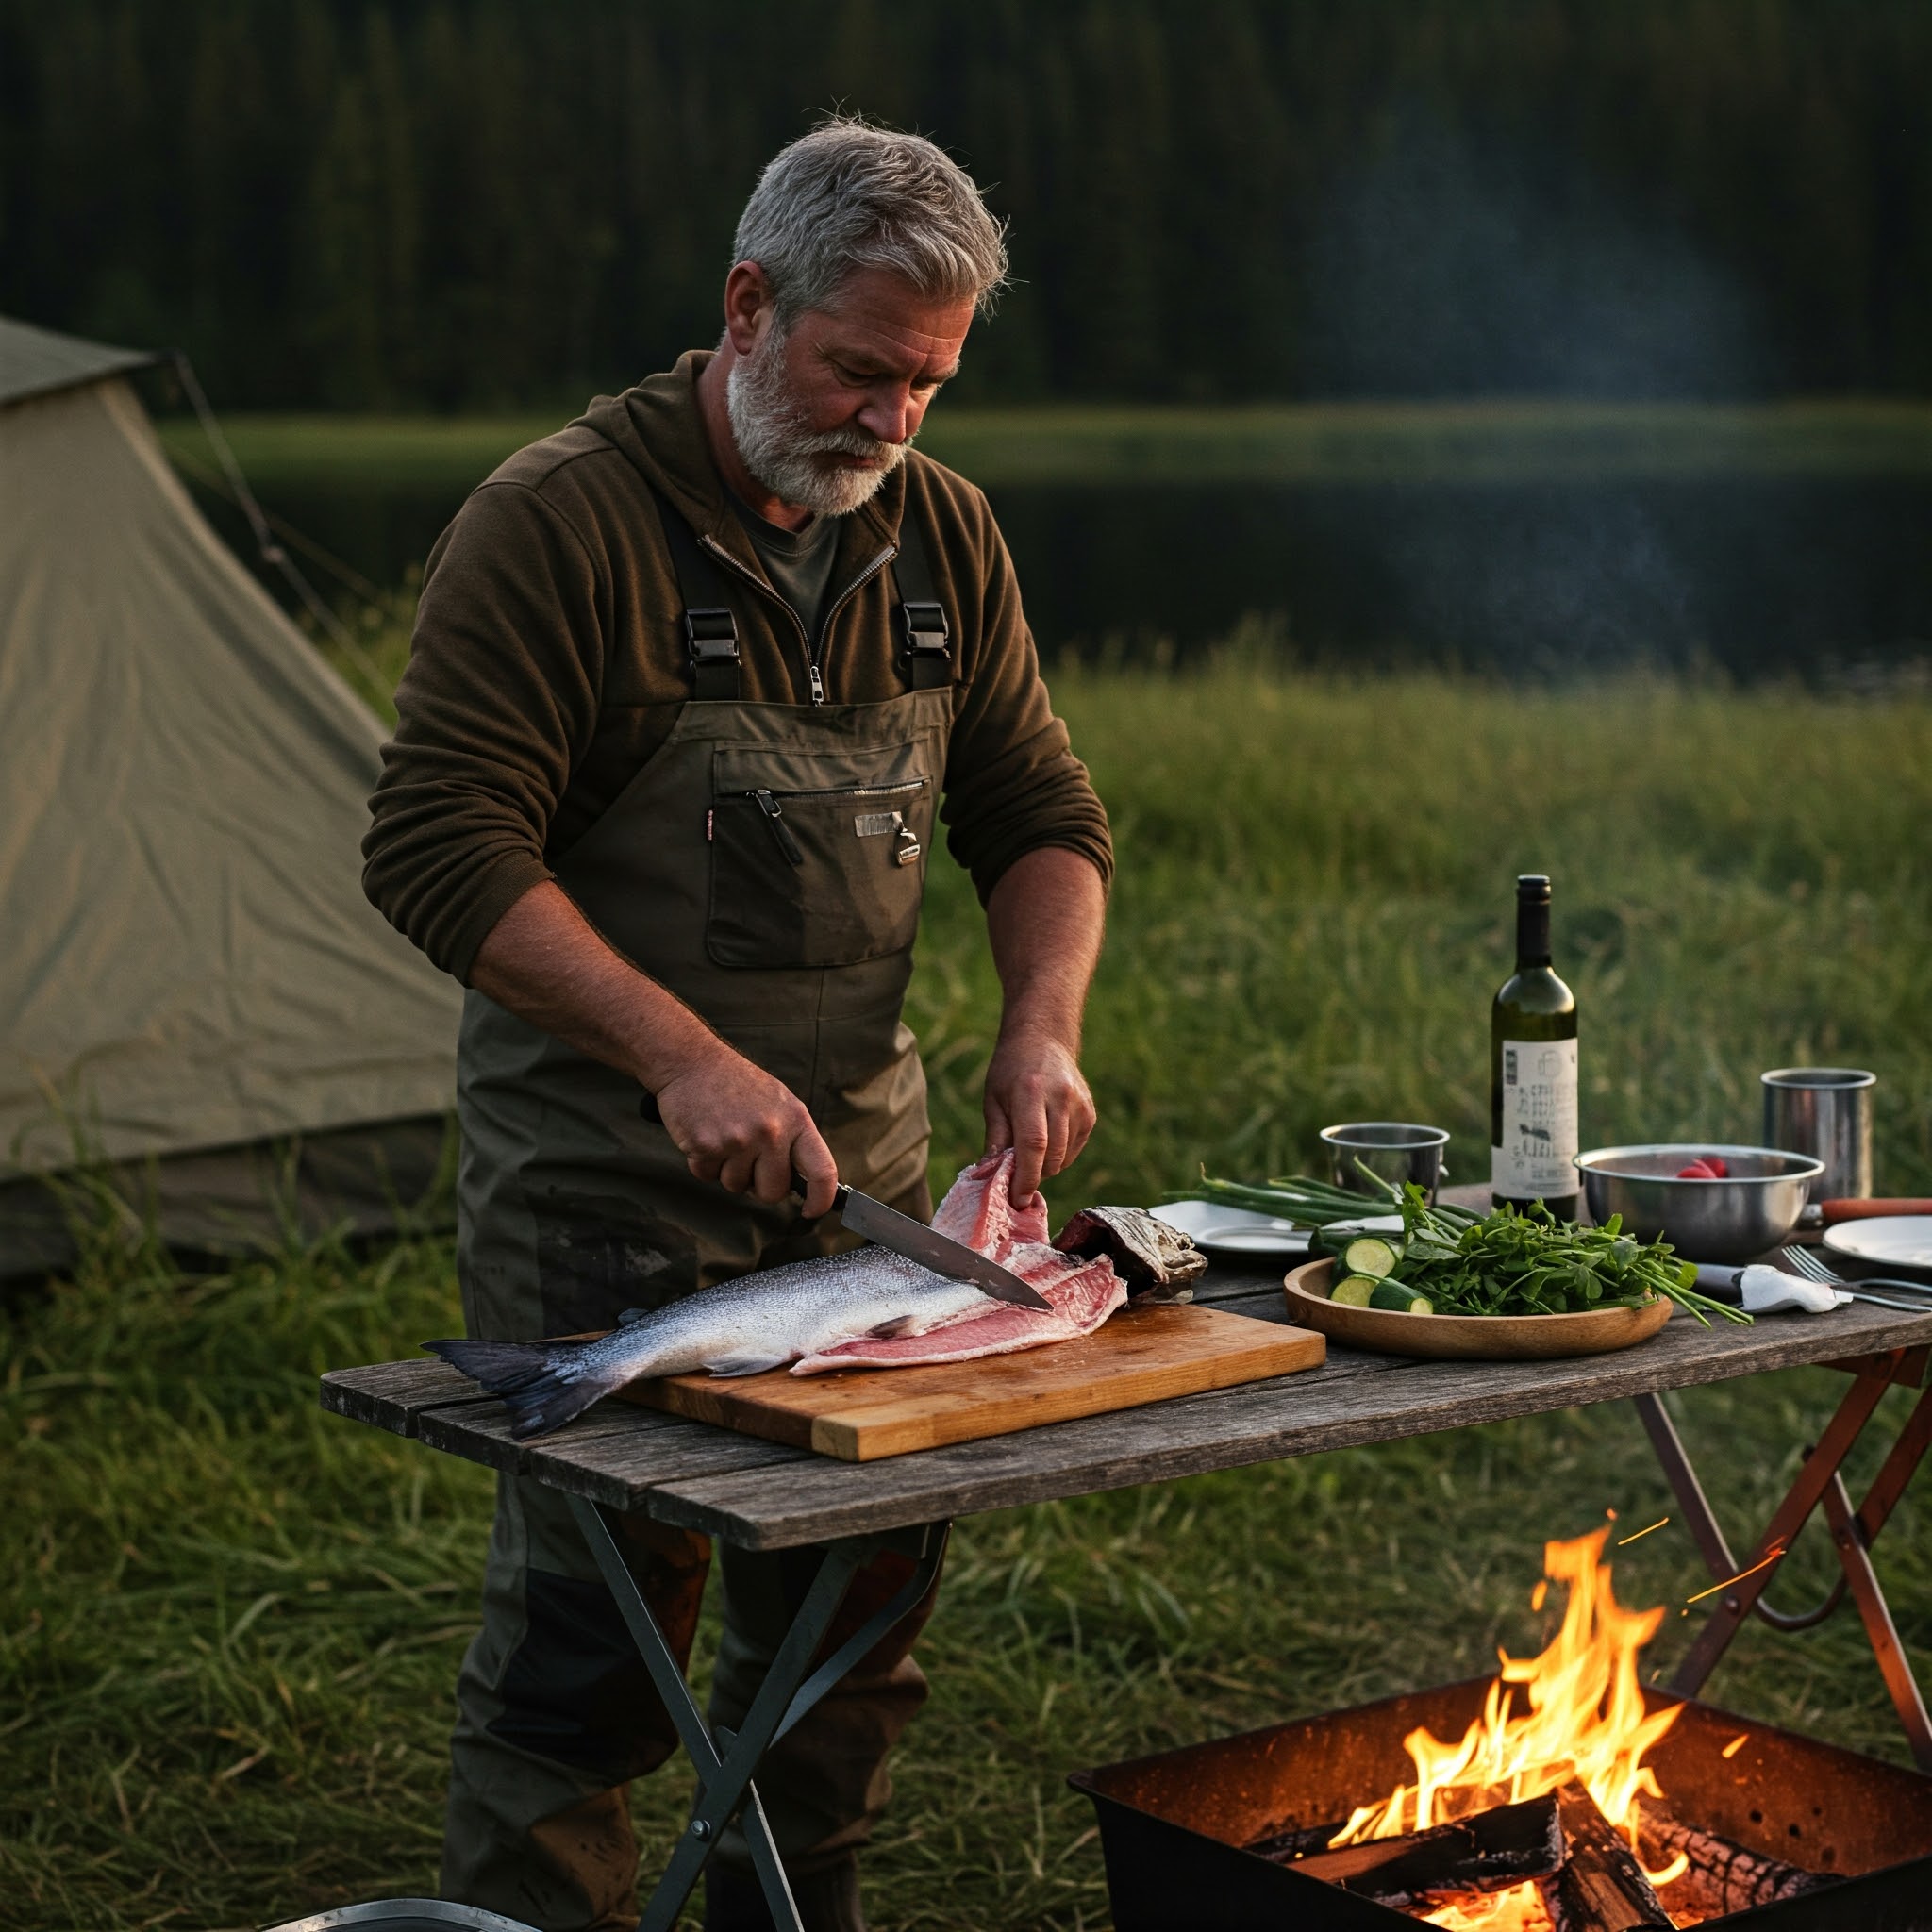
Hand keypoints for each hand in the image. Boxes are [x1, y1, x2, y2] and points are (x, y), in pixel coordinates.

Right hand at [652, 1044, 838, 1215]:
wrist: (692, 1062)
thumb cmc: (736, 1083)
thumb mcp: (779, 1102)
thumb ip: (792, 1139)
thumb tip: (803, 1181)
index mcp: (795, 1120)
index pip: (822, 1170)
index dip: (821, 1199)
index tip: (812, 1211)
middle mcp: (771, 1132)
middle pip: (773, 1191)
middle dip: (759, 1185)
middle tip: (746, 1158)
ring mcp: (738, 1140)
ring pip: (737, 1187)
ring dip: (727, 1171)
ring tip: (723, 1137)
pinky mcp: (707, 1147)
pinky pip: (708, 1177)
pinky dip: (703, 1164)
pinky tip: (705, 1136)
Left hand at [983, 1028, 1095, 1208]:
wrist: (1043, 1040)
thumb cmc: (1010, 1071)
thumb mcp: (993, 1100)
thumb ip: (996, 1139)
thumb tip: (990, 1177)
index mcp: (1031, 1092)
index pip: (1033, 1145)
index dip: (1025, 1177)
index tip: (1016, 1198)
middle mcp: (1060, 1098)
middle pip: (1052, 1156)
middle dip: (1033, 1175)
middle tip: (1015, 1177)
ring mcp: (1079, 1105)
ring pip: (1064, 1157)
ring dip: (1045, 1166)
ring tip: (1028, 1150)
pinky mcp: (1089, 1114)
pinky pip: (1074, 1149)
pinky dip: (1058, 1155)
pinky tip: (1046, 1138)